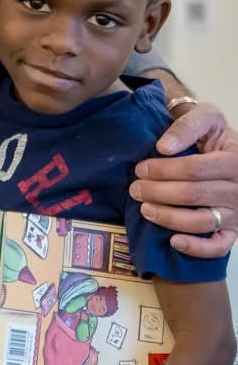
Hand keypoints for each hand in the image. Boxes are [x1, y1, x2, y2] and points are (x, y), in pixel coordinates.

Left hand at [131, 103, 237, 257]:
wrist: (231, 152)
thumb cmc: (214, 136)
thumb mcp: (206, 117)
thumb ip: (187, 125)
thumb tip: (163, 147)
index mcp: (234, 159)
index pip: (194, 169)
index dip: (163, 170)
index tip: (141, 169)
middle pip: (193, 195)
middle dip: (158, 193)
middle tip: (136, 189)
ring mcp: (237, 212)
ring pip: (201, 221)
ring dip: (169, 218)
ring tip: (146, 210)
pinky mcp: (233, 231)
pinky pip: (218, 247)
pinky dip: (196, 248)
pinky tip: (173, 241)